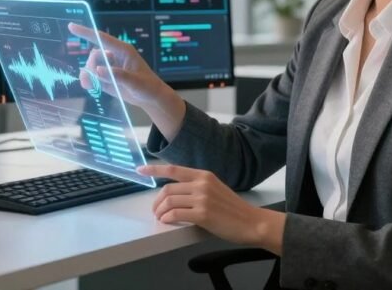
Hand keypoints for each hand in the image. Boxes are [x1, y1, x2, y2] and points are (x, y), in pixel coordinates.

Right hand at [68, 23, 185, 138]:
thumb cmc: (147, 86)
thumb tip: (98, 70)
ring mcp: (111, 67)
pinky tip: (91, 87)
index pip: (102, 38)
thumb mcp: (134, 82)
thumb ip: (117, 76)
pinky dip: (90, 81)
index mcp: (123, 51)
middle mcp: (115, 56)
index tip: (71, 26)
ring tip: (90, 85)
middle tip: (93, 79)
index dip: (86, 32)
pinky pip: (93, 76)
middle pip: (94, 55)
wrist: (151, 99)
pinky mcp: (108, 78)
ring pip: (92, 66)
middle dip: (91, 66)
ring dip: (88, 75)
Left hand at [139, 164, 285, 254]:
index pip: (174, 170)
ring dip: (160, 211)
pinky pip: (175, 214)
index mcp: (204, 175)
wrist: (251, 222)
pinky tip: (167, 222)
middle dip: (156, 202)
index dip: (154, 169)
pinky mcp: (203, 214)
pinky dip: (167, 218)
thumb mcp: (216, 189)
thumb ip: (198, 187)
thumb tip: (177, 193)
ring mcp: (202, 198)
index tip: (140, 170)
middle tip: (156, 211)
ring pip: (169, 201)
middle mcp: (202, 184)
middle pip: (168, 189)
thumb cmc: (233, 209)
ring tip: (160, 218)